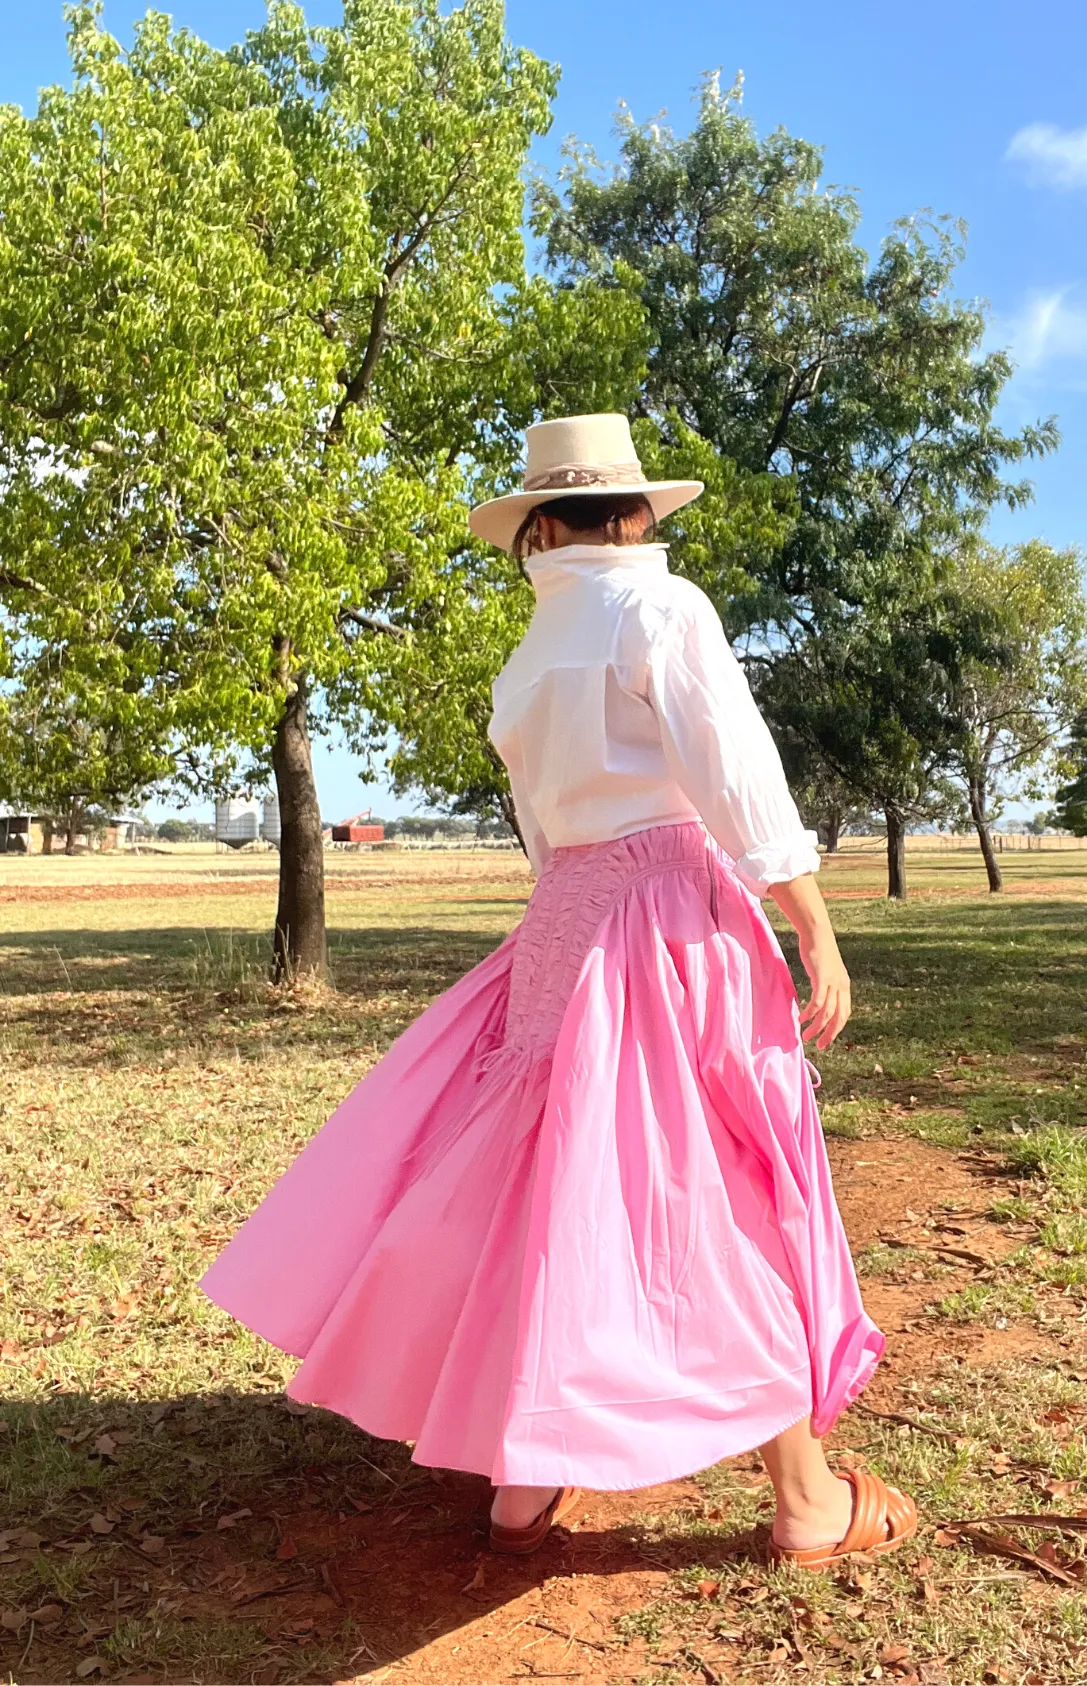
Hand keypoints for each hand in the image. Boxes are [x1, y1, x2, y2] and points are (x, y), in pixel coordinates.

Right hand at [797, 928, 851, 1049]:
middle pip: (839, 1018)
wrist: (817, 933)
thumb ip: (826, 984)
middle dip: (829, 1035)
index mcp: (844, 986)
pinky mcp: (822, 979)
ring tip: (806, 1036)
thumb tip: (820, 998)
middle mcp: (841, 987)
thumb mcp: (827, 970)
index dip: (836, 1029)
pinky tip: (802, 1018)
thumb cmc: (819, 950)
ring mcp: (833, 983)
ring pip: (827, 1013)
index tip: (826, 1039)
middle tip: (819, 1046)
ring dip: (817, 1028)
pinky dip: (810, 1013)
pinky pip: (817, 1002)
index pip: (844, 1014)